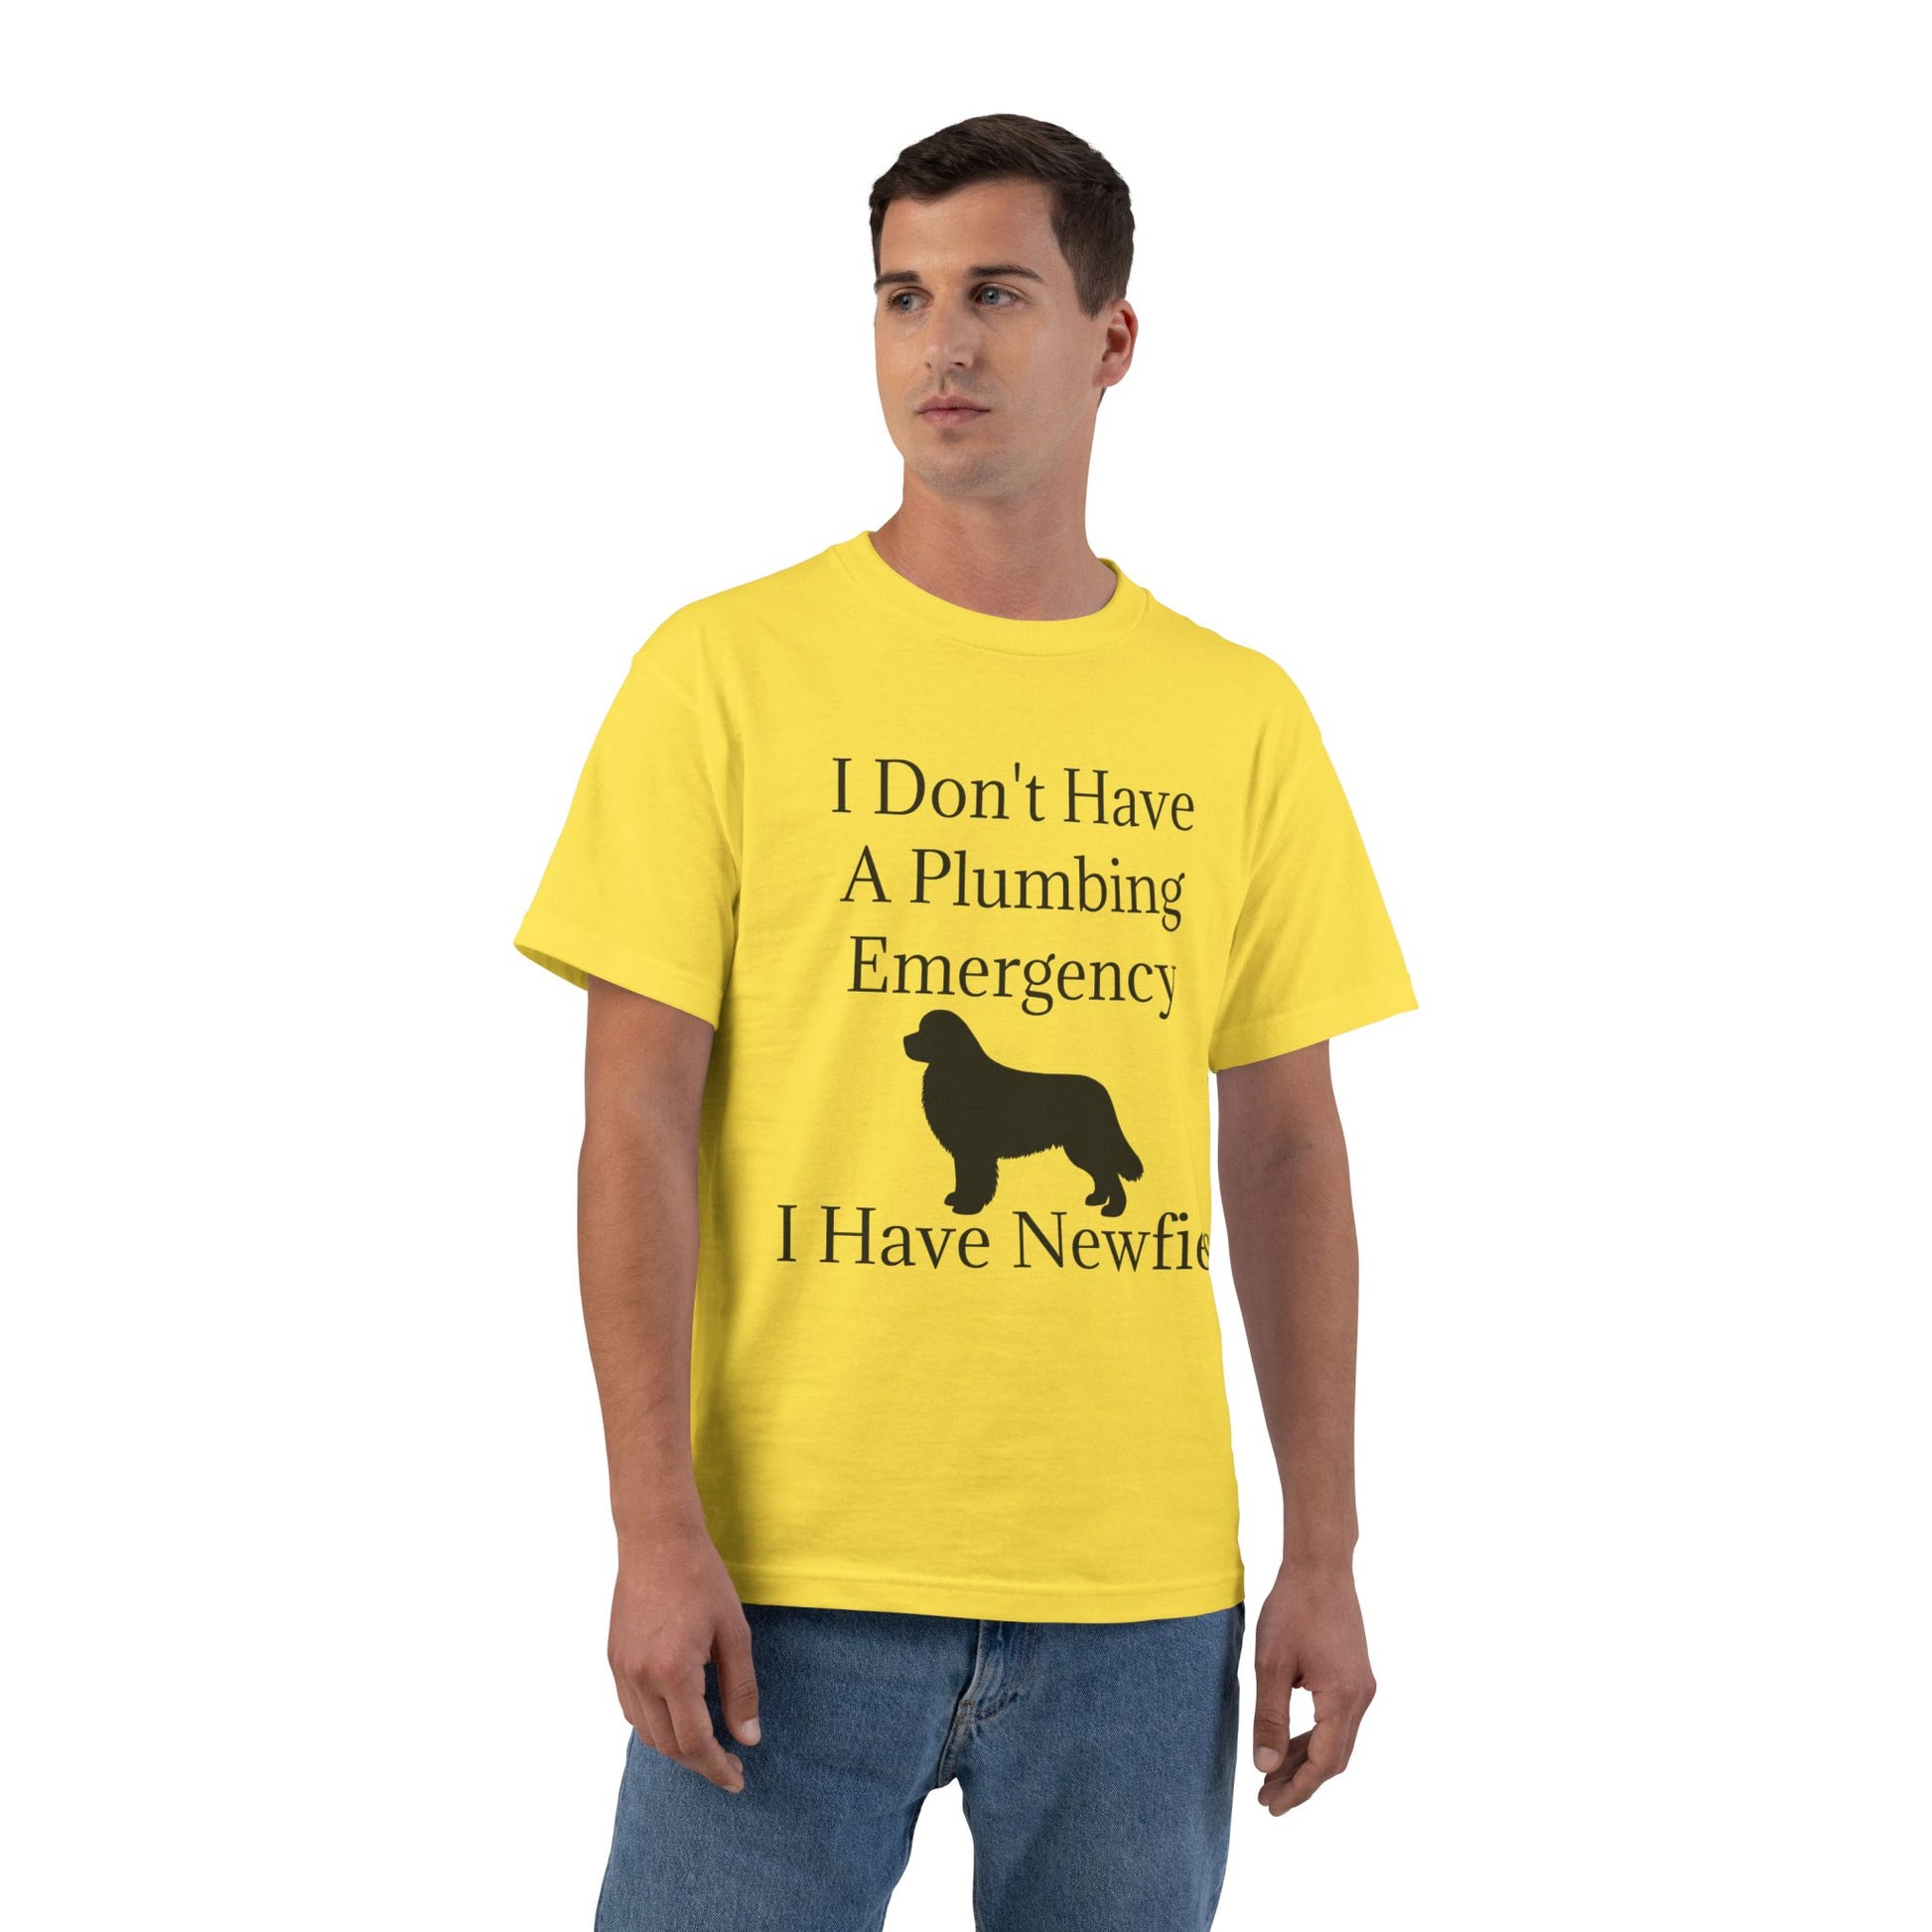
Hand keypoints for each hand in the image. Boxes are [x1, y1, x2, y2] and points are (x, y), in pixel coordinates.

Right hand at [608, 1525, 761, 1792]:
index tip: (737, 1779)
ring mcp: (622, 1669)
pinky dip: (655, 1725)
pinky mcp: (613, 1659)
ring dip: (676, 1748)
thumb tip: (748, 1738)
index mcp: (673, 1671)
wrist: (656, 1539)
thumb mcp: (734, 1632)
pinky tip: (678, 1717)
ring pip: (645, 1732)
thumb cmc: (702, 1579)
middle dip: (699, 1763)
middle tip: (729, 1765)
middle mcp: (640, 1677)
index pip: (694, 1742)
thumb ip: (741, 1689)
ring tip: (707, 1746)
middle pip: (668, 1745)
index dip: (716, 1768)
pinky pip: (631, 1710)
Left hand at [1250, 1559, 1375, 1814]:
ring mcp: (1362, 1686)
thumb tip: (1265, 1767)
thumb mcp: (1271, 1665)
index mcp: (1343, 1698)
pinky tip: (1291, 1742)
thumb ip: (1270, 1718)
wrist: (1321, 1565)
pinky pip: (1338, 1720)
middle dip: (1302, 1781)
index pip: (1324, 1763)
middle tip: (1266, 1798)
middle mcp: (1361, 1697)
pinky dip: (1315, 1737)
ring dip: (1307, 1760)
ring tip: (1273, 1776)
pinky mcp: (1356, 1675)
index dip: (1298, 1790)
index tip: (1271, 1807)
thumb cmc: (1293, 1609)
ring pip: (1337, 1740)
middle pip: (1335, 1757)